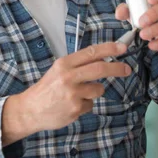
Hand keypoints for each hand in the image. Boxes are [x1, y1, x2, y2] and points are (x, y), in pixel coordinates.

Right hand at [2, 42, 130, 143]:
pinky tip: (71, 106)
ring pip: (98, 89)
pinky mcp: (76, 108)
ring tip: (78, 95)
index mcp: (64, 64)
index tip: (122, 47)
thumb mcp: (58, 70)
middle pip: (100, 68)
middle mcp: (68, 76)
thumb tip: (102, 58)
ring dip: (94, 91)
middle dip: (117, 68)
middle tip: (126, 69)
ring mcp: (73, 93)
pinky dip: (85, 104)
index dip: (109, 49)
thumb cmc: (47, 89)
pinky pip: (90, 104)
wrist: (30, 110)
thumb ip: (78, 65)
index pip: (91, 52)